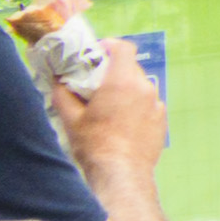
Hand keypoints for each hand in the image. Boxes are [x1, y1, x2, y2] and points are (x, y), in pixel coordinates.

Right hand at [50, 36, 164, 179]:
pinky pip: (147, 104)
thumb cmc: (94, 145)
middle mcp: (143, 87)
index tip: (97, 54)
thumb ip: (63, 94)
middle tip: (96, 86)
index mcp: (121, 81)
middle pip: (130, 68)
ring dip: (125, 91)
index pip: (123, 48)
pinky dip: (135, 107)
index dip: (109, 46)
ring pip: (139, 87)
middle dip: (113, 72)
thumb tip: (58, 81)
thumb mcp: (70, 119)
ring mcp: (156, 104)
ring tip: (109, 109)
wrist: (121, 174)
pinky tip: (122, 124)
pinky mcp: (161, 120)